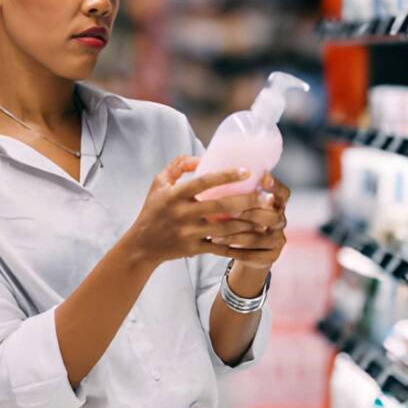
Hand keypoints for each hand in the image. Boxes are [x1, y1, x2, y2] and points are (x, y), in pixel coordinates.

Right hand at [120, 156, 273, 267]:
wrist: (141, 245)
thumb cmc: (153, 210)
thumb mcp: (159, 183)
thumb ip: (177, 166)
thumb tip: (202, 157)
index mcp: (174, 195)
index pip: (203, 182)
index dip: (226, 176)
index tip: (247, 171)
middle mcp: (181, 214)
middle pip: (220, 207)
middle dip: (246, 201)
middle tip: (266, 197)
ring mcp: (188, 234)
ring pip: (225, 229)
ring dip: (248, 224)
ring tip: (266, 217)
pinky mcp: (193, 250)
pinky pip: (220, 249)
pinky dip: (239, 246)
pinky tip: (254, 240)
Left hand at [213, 173, 290, 269]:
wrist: (248, 252)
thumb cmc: (239, 220)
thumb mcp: (239, 204)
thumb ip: (235, 192)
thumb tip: (210, 171)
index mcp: (277, 204)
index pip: (283, 193)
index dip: (275, 186)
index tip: (263, 178)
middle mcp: (280, 221)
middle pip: (272, 216)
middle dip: (250, 212)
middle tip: (230, 211)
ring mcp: (278, 240)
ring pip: (259, 238)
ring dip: (235, 236)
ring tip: (214, 235)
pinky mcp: (271, 257)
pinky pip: (251, 255)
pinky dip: (232, 251)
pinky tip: (216, 247)